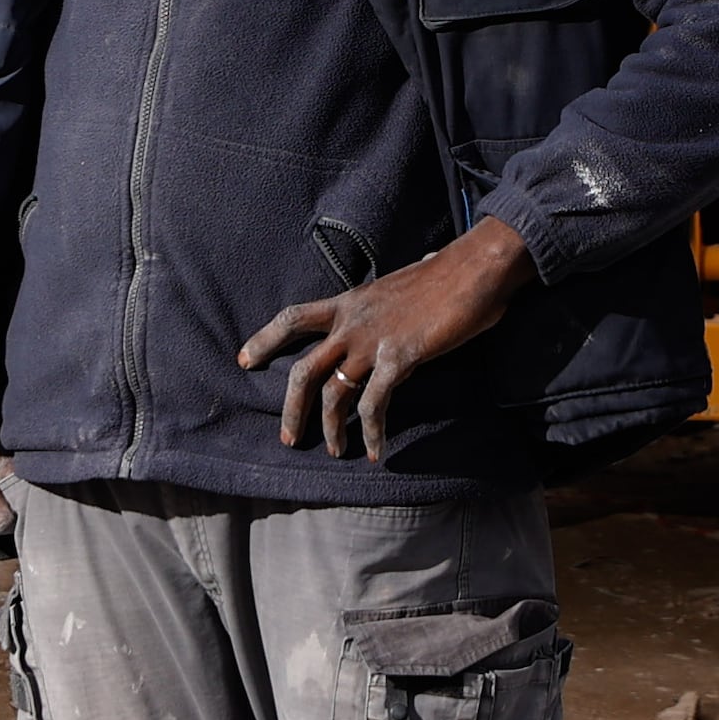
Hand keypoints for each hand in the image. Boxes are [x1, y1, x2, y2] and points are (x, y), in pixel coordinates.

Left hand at [238, 220, 534, 459]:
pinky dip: (372, 432)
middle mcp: (352, 323)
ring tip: (335, 451)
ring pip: (334, 393)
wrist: (473, 268)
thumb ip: (389, 301)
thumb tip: (403, 292)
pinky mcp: (399, 357)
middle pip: (304, 369)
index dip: (265, 339)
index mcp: (349, 302)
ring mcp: (373, 341)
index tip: (245, 359)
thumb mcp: (400, 286)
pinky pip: (375, 403)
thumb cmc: (446, 275)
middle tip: (288, 438)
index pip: (292, 317)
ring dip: (330, 429)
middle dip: (291, 408)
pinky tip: (375, 450)